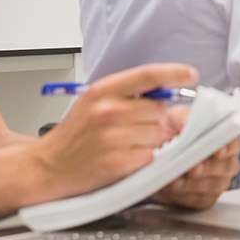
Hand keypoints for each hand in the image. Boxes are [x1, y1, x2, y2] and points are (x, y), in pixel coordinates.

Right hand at [29, 63, 197, 201]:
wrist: (48, 166)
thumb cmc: (74, 135)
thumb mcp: (94, 102)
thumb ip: (128, 95)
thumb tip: (167, 97)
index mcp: (102, 91)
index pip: (148, 75)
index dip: (174, 73)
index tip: (191, 75)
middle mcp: (108, 111)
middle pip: (159, 110)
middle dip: (156, 119)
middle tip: (138, 127)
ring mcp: (113, 138)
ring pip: (159, 134)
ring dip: (152, 140)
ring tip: (127, 144)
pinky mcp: (118, 163)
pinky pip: (151, 156)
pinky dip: (144, 158)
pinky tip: (125, 158)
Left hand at [151, 105, 239, 209]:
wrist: (157, 158)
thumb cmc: (172, 135)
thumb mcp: (174, 119)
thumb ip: (181, 116)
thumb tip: (186, 120)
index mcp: (225, 139)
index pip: (233, 143)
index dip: (227, 148)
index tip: (218, 151)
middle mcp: (227, 162)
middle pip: (224, 167)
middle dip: (207, 168)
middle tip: (192, 167)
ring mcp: (218, 182)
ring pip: (212, 185)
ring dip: (193, 183)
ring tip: (176, 178)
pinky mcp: (206, 199)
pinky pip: (200, 199)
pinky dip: (185, 194)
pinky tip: (173, 188)